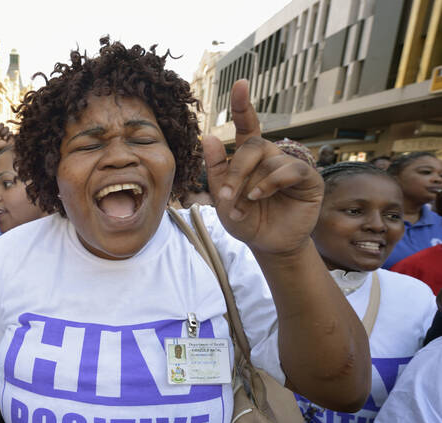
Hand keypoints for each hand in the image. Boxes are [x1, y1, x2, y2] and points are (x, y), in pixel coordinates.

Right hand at [0, 122, 12, 152]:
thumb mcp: (7, 144)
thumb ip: (12, 139)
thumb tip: (11, 132)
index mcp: (6, 135)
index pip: (10, 131)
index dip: (7, 134)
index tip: (4, 139)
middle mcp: (2, 131)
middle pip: (7, 127)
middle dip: (3, 133)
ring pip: (2, 124)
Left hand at [203, 79, 322, 254]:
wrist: (267, 245)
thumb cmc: (246, 220)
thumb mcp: (223, 197)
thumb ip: (216, 169)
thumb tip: (208, 136)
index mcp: (250, 157)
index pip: (248, 125)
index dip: (243, 105)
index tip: (241, 83)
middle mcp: (271, 157)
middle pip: (253, 145)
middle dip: (235, 169)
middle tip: (224, 195)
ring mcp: (291, 166)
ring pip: (269, 160)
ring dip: (250, 184)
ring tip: (242, 206)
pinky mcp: (308, 180)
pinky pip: (290, 169)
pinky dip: (271, 182)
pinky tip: (258, 196)